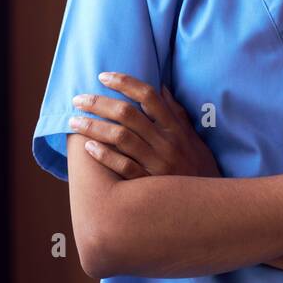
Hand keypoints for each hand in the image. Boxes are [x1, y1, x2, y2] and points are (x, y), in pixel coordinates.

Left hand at [69, 72, 220, 179]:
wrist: (207, 205)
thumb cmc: (198, 168)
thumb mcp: (192, 137)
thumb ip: (176, 113)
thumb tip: (161, 87)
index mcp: (175, 127)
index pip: (149, 96)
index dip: (125, 83)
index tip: (104, 76)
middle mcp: (165, 142)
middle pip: (128, 114)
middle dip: (99, 103)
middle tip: (78, 99)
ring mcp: (156, 163)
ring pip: (121, 138)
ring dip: (94, 127)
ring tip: (74, 121)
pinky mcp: (148, 184)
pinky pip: (123, 167)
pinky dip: (104, 156)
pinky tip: (88, 147)